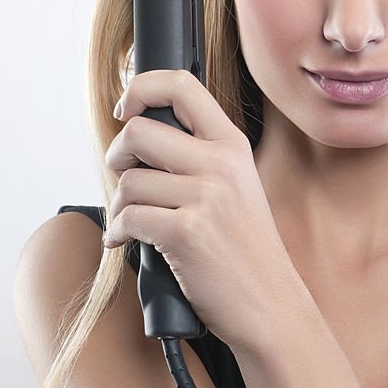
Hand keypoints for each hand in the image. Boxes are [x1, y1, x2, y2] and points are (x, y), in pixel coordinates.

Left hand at [102, 68, 284, 347]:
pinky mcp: (186, 232)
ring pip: (128, 180)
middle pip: (139, 131)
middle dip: (117, 156)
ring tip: (134, 222)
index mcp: (233, 145)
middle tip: (125, 177)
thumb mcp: (236, 186)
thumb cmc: (245, 248)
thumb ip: (199, 156)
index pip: (181, 85)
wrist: (270, 302)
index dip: (141, 88)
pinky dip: (119, 233)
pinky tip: (129, 243)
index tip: (128, 110)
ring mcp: (206, 197)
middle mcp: (222, 163)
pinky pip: (128, 218)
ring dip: (118, 205)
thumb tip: (138, 135)